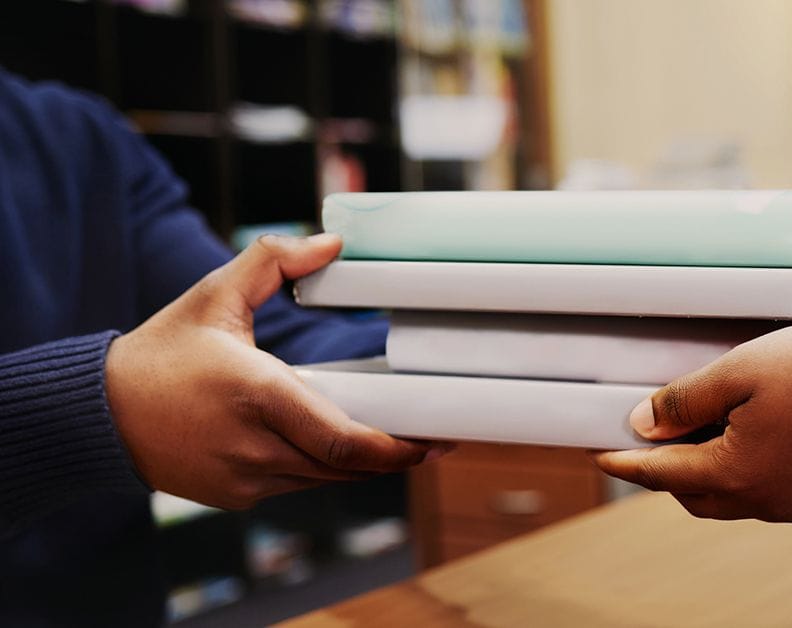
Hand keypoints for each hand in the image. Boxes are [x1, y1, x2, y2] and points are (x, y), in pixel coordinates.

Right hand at [105, 234, 443, 509]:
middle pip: (345, 465)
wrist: (100, 414)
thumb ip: (274, 261)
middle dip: (394, 456)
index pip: (342, 440)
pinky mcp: (238, 496)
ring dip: (361, 464)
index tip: (432, 440)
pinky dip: (324, 468)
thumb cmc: (164, 351)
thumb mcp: (214, 294)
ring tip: (398, 441)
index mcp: (256, 394)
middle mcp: (254, 445)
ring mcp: (245, 479)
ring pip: (326, 479)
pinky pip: (299, 485)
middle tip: (434, 441)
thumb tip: (333, 246)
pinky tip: (342, 447)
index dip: (395, 449)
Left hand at [592, 314, 791, 526]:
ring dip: (719, 471)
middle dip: (672, 471)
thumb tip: (642, 424)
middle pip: (700, 496)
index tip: (602, 456)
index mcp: (738, 474)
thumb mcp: (744, 368)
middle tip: (660, 436)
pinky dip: (760, 473)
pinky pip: (781, 494)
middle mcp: (770, 503)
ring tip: (717, 427)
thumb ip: (686, 399)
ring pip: (742, 497)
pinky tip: (770, 438)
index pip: (662, 475)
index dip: (627, 463)